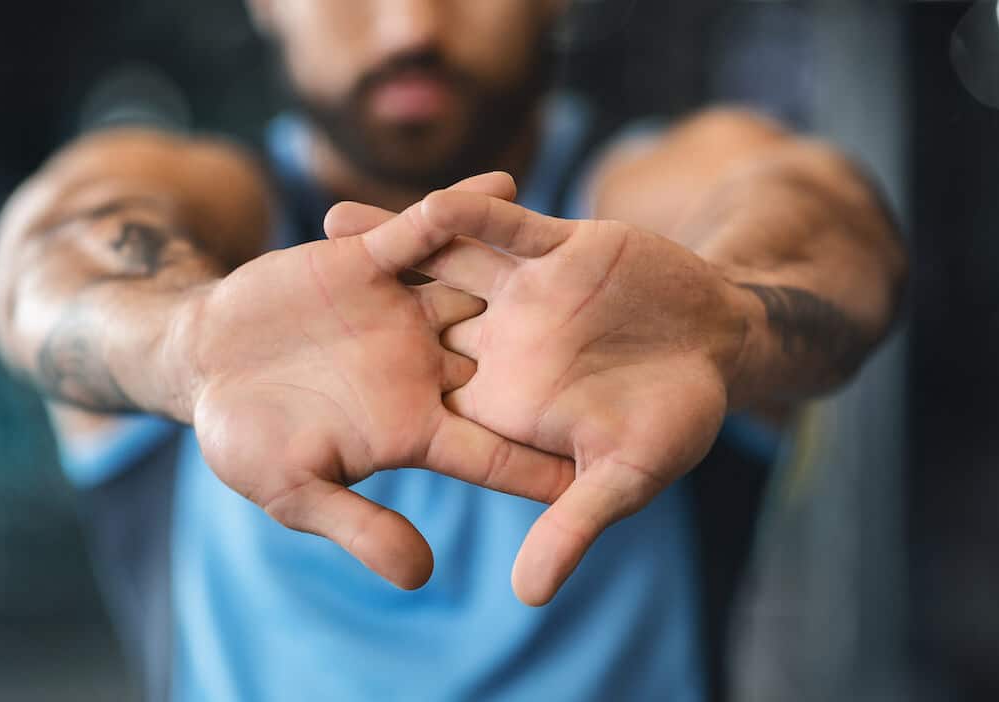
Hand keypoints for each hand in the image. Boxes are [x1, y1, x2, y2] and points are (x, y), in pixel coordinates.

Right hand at [176, 174, 573, 590]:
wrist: (200, 365)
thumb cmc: (244, 440)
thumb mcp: (296, 492)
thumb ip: (360, 527)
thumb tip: (424, 576)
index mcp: (415, 428)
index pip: (498, 449)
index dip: (549, 461)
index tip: (609, 471)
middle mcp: (423, 368)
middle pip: (512, 365)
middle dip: (573, 360)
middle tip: (645, 356)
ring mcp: (401, 313)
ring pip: (481, 289)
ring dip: (533, 273)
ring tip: (603, 250)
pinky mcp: (368, 264)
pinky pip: (423, 233)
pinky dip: (458, 209)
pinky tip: (506, 183)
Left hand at [325, 177, 754, 603]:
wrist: (721, 341)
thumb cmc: (678, 416)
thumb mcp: (625, 475)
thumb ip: (573, 525)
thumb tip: (527, 597)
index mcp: (506, 400)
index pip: (427, 404)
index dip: (365, 404)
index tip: (302, 403)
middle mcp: (502, 343)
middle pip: (411, 326)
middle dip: (351, 313)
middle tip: (277, 302)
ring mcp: (525, 293)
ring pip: (442, 264)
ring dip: (387, 243)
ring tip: (321, 225)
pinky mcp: (556, 247)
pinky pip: (503, 226)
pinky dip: (469, 209)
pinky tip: (425, 194)